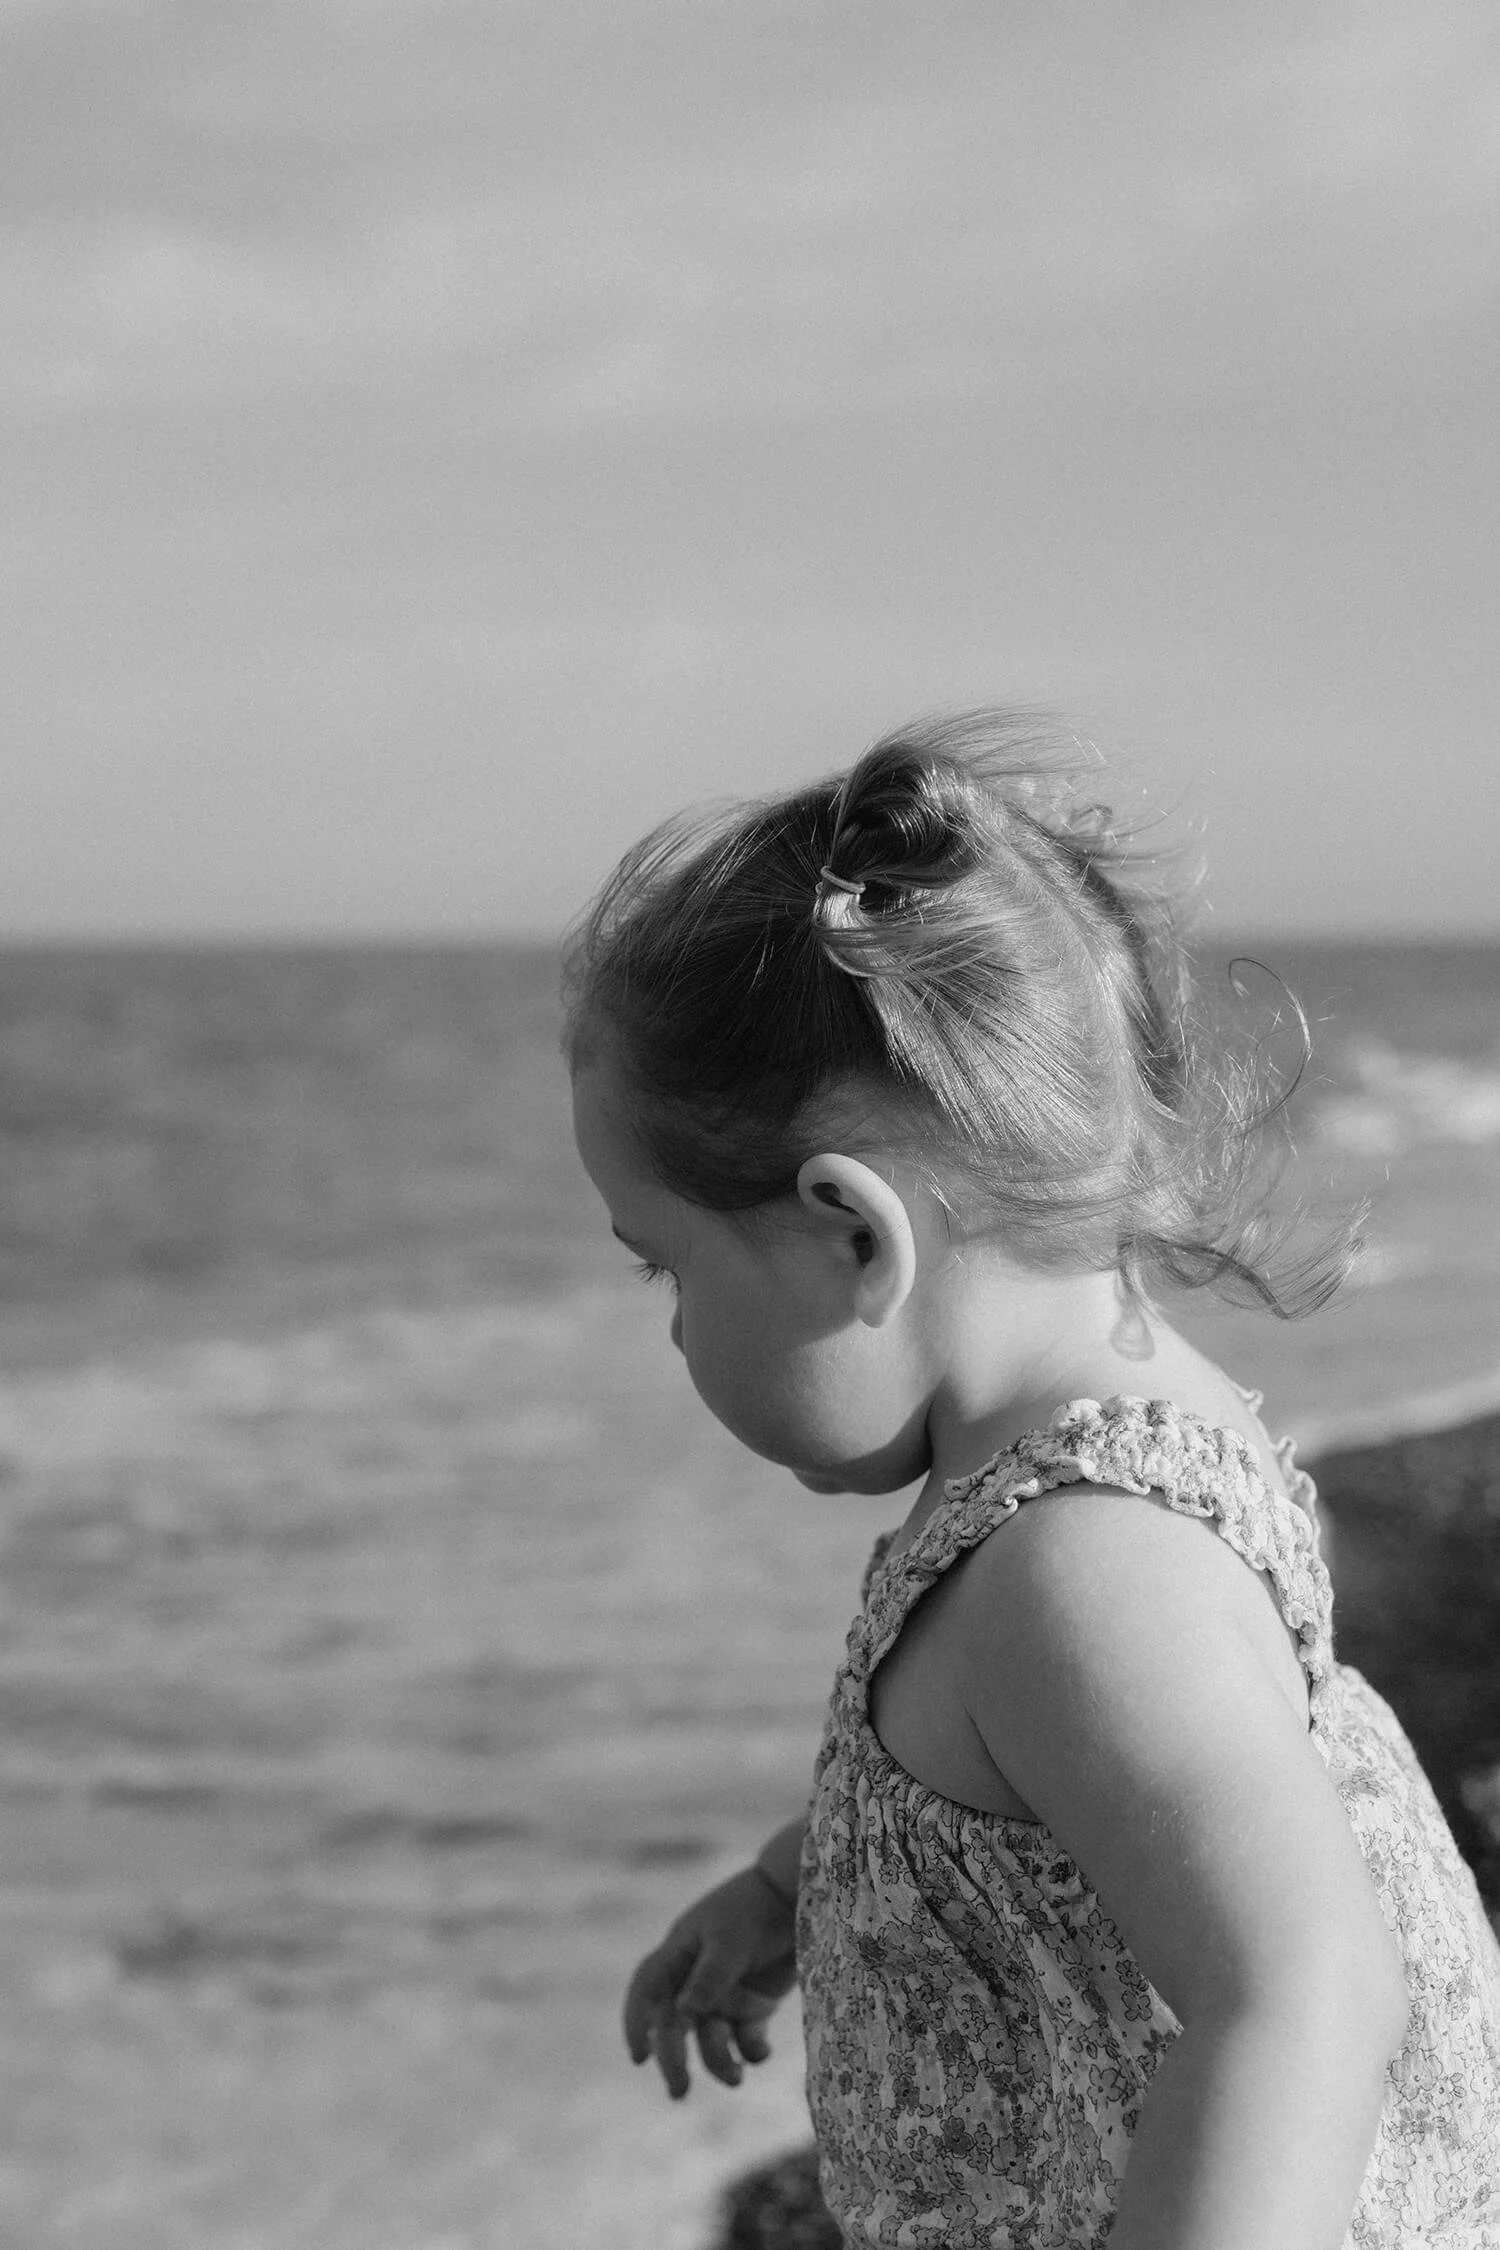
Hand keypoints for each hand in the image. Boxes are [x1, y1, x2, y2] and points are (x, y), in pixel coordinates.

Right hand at [623, 1864, 797, 2098]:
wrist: (800, 1899)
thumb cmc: (756, 1909)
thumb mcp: (731, 1939)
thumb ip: (710, 1977)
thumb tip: (683, 2012)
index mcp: (680, 1953)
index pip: (647, 1989)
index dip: (637, 2023)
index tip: (639, 2058)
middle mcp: (696, 1977)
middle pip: (675, 2025)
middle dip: (674, 2060)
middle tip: (678, 2093)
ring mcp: (725, 1993)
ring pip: (711, 2039)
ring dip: (719, 2062)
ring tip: (737, 2078)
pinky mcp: (754, 2004)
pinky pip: (744, 2039)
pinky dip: (751, 2051)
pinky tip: (761, 2053)